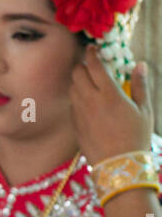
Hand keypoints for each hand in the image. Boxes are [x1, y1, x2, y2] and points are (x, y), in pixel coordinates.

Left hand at [70, 44, 153, 165]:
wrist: (119, 168)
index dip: (91, 53)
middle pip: (77, 74)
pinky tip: (86, 102)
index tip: (92, 48)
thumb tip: (140, 65)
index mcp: (110, 94)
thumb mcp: (144, 111)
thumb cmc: (136, 138)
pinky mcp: (75, 127)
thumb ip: (140, 85)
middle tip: (89, 64)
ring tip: (87, 82)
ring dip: (78, 81)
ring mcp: (80, 115)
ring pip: (71, 89)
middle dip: (82, 65)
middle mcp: (91, 102)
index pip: (94, 65)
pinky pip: (71, 106)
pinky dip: (76, 99)